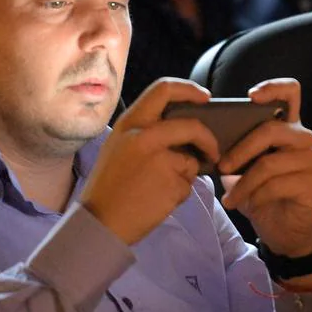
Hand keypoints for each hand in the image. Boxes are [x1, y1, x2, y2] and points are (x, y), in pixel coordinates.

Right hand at [79, 79, 220, 245]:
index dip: (190, 90)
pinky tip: (158, 200)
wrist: (100, 222)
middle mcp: (145, 136)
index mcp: (130, 123)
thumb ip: (145, 130)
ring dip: (185, 175)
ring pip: (191, 161)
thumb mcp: (119, 145)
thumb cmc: (109, 185)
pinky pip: (188, 185)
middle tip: (212, 152)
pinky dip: (179, 193)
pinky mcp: (172, 184)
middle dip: (209, 140)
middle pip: (192, 127)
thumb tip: (181, 125)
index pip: (164, 89)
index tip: (205, 97)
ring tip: (158, 187)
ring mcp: (160, 160)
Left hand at [217, 79, 311, 258]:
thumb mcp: (245, 168)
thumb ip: (236, 150)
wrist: (284, 229)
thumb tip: (208, 140)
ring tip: (229, 198)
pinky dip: (254, 197)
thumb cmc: (262, 192)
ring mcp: (309, 160)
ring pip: (269, 162)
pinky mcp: (310, 184)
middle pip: (272, 130)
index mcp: (287, 127)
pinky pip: (275, 185)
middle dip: (240, 149)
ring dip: (243, 183)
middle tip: (221, 167)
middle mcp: (302, 138)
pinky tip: (245, 205)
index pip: (291, 93)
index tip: (251, 96)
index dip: (273, 88)